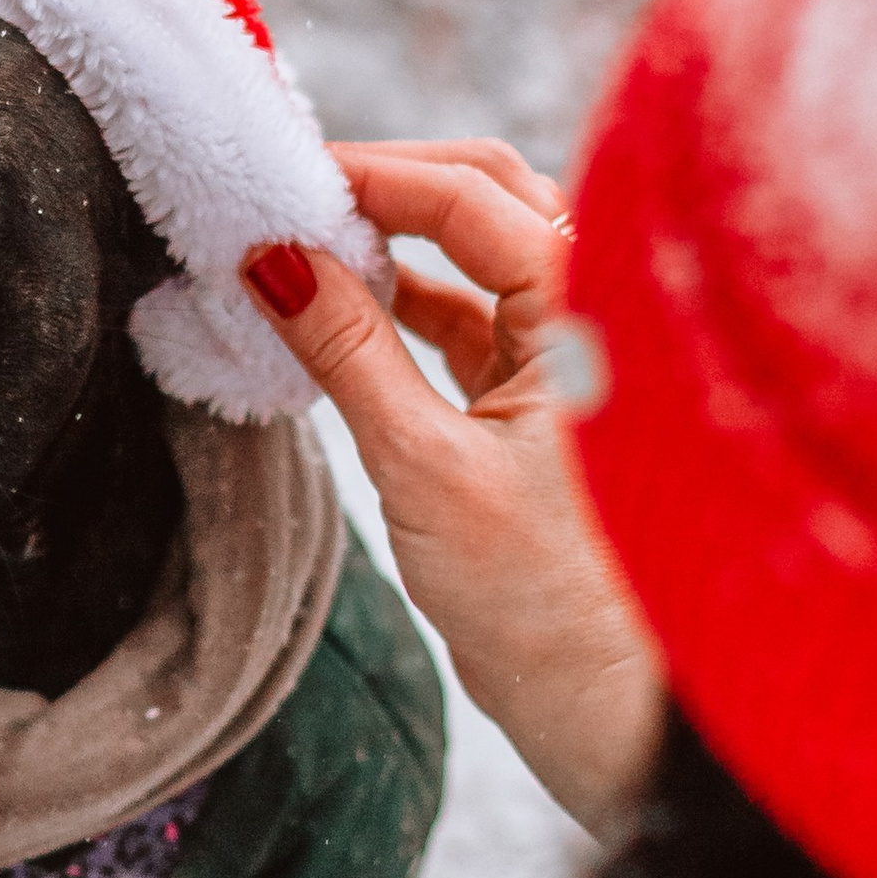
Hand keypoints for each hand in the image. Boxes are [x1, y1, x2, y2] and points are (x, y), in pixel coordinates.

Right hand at [245, 143, 662, 833]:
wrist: (605, 702)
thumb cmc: (542, 599)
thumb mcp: (423, 467)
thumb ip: (346, 351)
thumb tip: (270, 259)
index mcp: (592, 310)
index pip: (473, 196)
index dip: (373, 175)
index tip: (283, 177)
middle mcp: (596, 309)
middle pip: (488, 194)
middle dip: (389, 184)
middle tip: (292, 194)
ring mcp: (571, 348)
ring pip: (478, 250)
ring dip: (395, 239)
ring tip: (304, 245)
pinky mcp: (541, 394)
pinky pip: (468, 311)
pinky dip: (404, 299)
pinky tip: (337, 304)